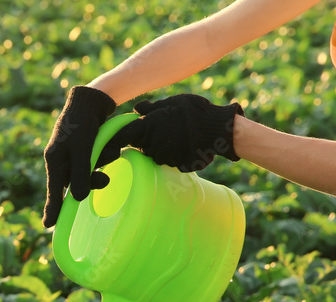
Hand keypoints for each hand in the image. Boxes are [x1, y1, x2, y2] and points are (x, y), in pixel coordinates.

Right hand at [42, 86, 115, 227]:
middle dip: (92, 180)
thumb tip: (78, 198)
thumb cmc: (83, 123)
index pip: (54, 191)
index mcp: (54, 160)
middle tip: (105, 180)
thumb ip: (81, 174)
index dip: (53, 209)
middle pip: (74, 183)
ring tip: (113, 152)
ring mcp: (71, 154)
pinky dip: (103, 157)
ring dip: (101, 165)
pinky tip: (112, 148)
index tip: (48, 225)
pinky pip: (93, 162)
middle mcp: (61, 159)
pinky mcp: (83, 149)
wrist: (91, 100)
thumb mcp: (83, 150)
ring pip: (87, 172)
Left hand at [98, 94, 244, 172]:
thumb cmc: (194, 111)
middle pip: (138, 145)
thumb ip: (151, 107)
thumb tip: (135, 108)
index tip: (117, 136)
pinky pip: (167, 160)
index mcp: (147, 127)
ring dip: (157, 147)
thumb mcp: (172, 102)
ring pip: (152, 154)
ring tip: (173, 135)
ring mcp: (163, 157)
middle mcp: (151, 144)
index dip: (119, 136)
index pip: (123, 136)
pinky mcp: (175, 165)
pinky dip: (170, 154)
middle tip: (158, 128)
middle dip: (143, 139)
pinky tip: (181, 144)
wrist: (217, 129)